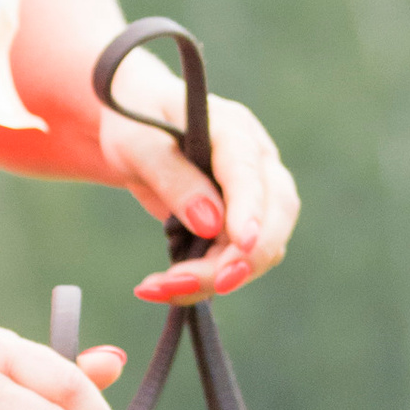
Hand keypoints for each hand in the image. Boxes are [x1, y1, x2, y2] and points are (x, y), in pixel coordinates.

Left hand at [96, 85, 300, 307]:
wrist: (135, 130)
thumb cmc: (134, 121)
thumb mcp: (137, 142)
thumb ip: (172, 176)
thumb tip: (211, 224)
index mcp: (233, 129)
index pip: (250, 172)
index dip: (250, 210)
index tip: (243, 243)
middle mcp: (257, 162)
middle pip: (275, 216)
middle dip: (242, 258)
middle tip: (191, 284)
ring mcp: (256, 195)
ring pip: (260, 249)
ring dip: (215, 278)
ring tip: (158, 288)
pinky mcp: (242, 224)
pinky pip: (237, 262)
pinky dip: (205, 281)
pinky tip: (164, 288)